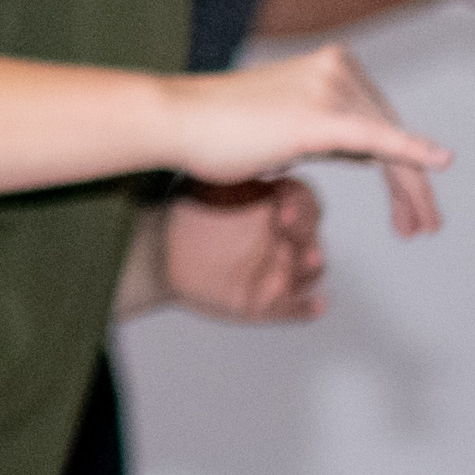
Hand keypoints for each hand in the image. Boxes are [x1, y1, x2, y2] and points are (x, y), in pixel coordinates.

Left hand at [156, 177, 329, 323]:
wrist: (158, 251)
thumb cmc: (184, 214)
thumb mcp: (207, 187)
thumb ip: (235, 179)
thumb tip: (255, 167)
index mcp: (273, 207)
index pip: (303, 201)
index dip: (299, 203)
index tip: (280, 206)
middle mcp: (282, 239)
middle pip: (311, 233)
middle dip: (306, 231)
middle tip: (288, 227)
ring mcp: (277, 270)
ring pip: (310, 270)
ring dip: (311, 264)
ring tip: (307, 259)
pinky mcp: (267, 301)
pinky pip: (296, 307)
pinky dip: (310, 306)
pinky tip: (316, 303)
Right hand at [167, 44, 449, 238]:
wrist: (174, 119)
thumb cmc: (215, 127)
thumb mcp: (287, 124)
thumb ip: (328, 130)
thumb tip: (363, 149)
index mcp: (331, 64)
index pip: (381, 119)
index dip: (402, 162)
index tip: (409, 205)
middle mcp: (337, 69)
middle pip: (392, 133)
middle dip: (410, 184)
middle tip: (423, 225)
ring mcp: (330, 90)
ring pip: (390, 146)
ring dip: (410, 191)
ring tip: (419, 227)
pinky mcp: (321, 117)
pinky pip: (379, 141)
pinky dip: (412, 153)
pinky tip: (440, 164)